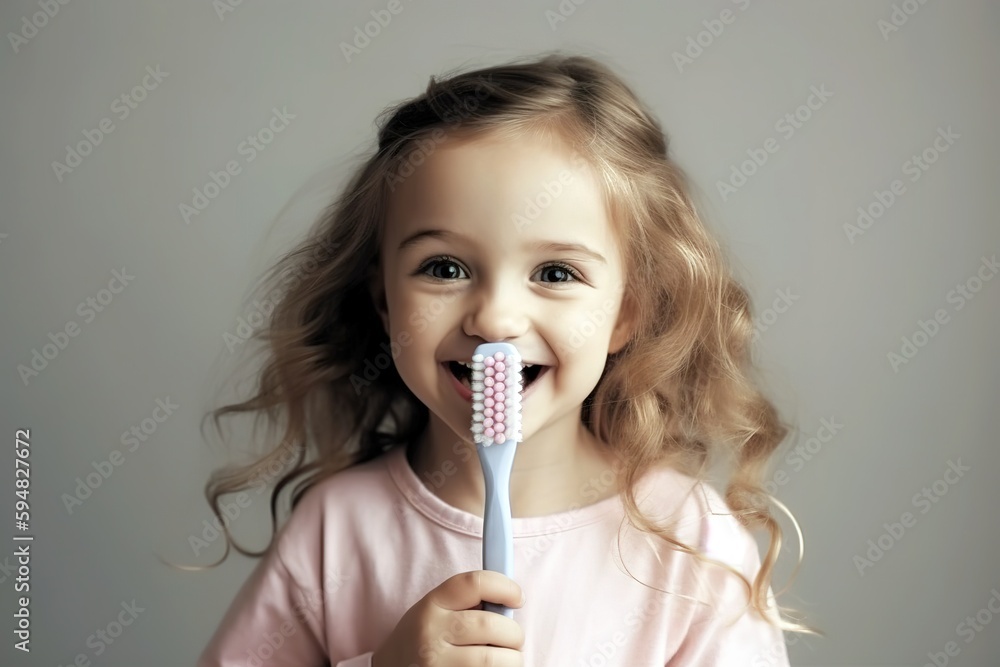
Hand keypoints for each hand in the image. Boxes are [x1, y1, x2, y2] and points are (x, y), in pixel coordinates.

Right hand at [372, 570, 524, 666]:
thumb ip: (468, 604)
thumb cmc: (425, 637)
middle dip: (513, 633)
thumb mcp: (437, 611)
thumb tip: (509, 605)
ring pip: (494, 660)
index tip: (518, 598)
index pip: (475, 583)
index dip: (505, 587)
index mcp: (433, 604)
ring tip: (506, 658)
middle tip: (513, 638)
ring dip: (511, 660)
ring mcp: (436, 663)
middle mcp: (431, 632)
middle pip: (490, 625)